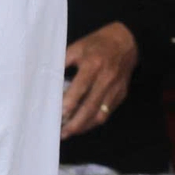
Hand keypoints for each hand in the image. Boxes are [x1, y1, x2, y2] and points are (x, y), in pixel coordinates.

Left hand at [61, 21, 137, 138]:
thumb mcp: (77, 47)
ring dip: (85, 126)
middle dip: (76, 122)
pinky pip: (108, 112)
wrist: (126, 41)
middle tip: (62, 132)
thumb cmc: (97, 44)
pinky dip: (94, 121)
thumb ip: (63, 62)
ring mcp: (116, 89)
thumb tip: (48, 78)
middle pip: (91, 106)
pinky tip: (83, 125)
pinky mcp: (121, 94)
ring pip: (101, 114)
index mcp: (94, 65)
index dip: (70, 102)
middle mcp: (106, 79)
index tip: (59, 113)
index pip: (81, 87)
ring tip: (70, 132)